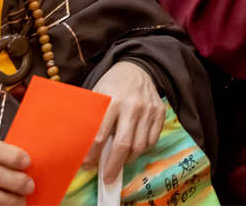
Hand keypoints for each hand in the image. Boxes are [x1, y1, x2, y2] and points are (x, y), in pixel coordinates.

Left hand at [86, 61, 164, 182]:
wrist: (137, 68)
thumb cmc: (112, 85)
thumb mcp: (97, 95)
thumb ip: (93, 119)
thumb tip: (85, 149)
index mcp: (112, 101)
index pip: (100, 136)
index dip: (92, 155)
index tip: (88, 165)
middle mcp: (132, 106)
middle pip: (123, 145)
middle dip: (113, 166)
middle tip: (108, 177)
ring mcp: (148, 110)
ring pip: (140, 146)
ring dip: (128, 159)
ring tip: (120, 162)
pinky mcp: (160, 112)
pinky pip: (153, 140)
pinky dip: (143, 150)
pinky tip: (134, 149)